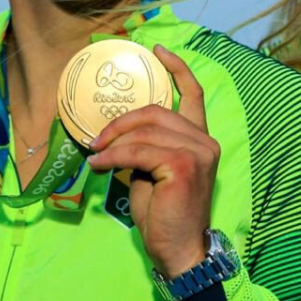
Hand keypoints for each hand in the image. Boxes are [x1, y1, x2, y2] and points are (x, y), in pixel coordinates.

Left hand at [87, 45, 219, 277]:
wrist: (178, 249)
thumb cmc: (164, 215)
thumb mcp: (153, 172)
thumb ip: (146, 147)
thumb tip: (116, 134)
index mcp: (201, 140)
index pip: (194, 94)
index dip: (177, 68)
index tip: (157, 51)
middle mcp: (204, 141)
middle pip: (157, 111)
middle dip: (121, 121)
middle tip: (97, 140)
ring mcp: (196, 152)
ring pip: (145, 131)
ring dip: (113, 141)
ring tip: (95, 155)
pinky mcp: (182, 166)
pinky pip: (138, 151)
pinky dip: (113, 157)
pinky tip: (99, 166)